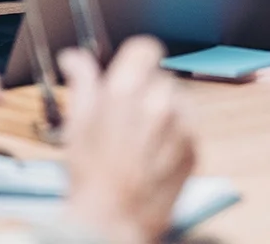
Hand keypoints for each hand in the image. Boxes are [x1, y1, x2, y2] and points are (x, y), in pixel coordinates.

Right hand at [61, 37, 195, 243]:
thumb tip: (75, 57)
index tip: (129, 73)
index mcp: (127, 91)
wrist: (114, 222)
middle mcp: (160, 101)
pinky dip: (175, 134)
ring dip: (162, 111)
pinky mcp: (195, 145)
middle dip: (144, 91)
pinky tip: (154, 155)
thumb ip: (82, 82)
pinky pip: (188, 125)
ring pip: (176, 99)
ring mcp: (182, 124)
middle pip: (159, 76)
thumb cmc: (90, 177)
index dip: (135, 60)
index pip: (146, 48)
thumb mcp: (77, 124)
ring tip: (140, 142)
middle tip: (126, 119)